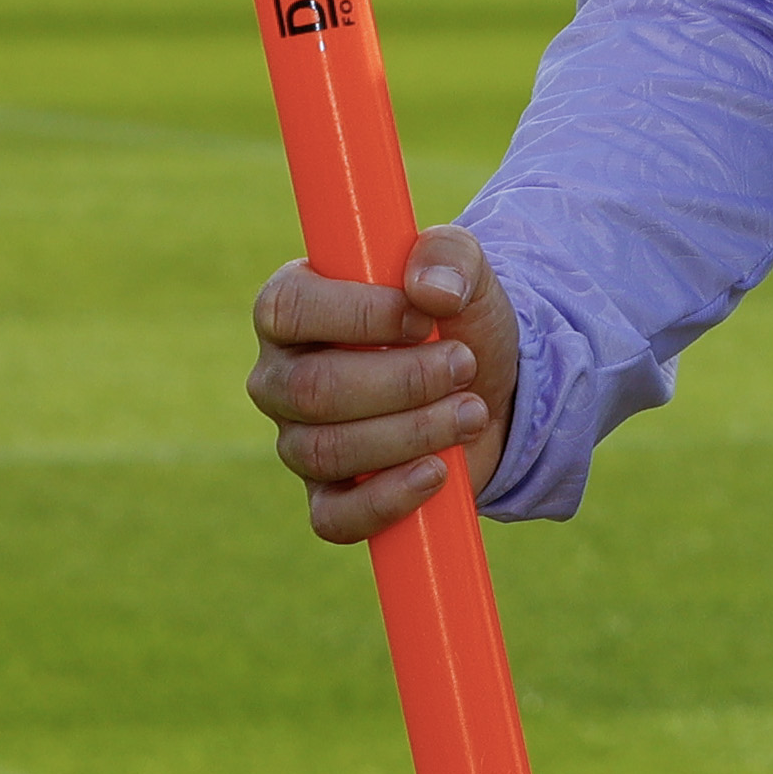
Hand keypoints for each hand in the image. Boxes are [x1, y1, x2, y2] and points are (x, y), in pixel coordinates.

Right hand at [247, 226, 521, 544]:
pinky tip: (436, 472)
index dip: (360, 316)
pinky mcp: (327, 497)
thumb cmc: (457, 319)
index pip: (289, 310)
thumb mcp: (465, 271)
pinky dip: (389, 499)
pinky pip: (333, 518)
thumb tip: (429, 291)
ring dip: (415, 432)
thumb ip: (448, 255)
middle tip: (464, 365)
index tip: (426, 318)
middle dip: (404, 380)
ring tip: (472, 410)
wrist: (491, 387)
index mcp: (292, 308)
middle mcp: (281, 376)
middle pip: (313, 390)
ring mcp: (297, 441)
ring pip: (328, 451)